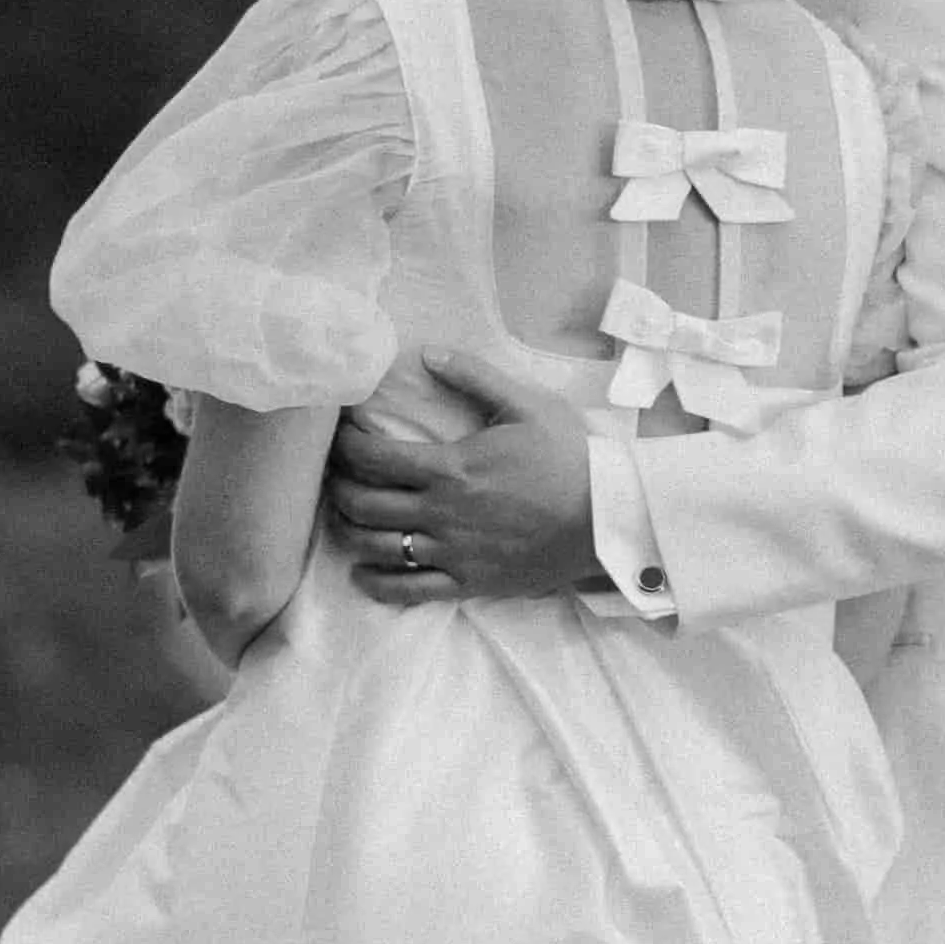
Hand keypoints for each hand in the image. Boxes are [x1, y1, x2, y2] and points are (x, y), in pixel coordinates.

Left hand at [329, 352, 601, 604]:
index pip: (373, 458)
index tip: (343, 433)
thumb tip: (428, 353)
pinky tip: (362, 572)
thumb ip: (473, 376)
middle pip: (363, 504)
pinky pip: (408, 590)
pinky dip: (377, 583)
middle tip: (337, 472)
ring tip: (346, 515)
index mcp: (451, 468)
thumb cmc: (570, 459)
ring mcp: (452, 553)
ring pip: (376, 547)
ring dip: (349, 530)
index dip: (346, 444)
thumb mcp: (526, 405)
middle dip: (339, 485)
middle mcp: (442, 514)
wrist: (607, 519)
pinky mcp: (467, 583)